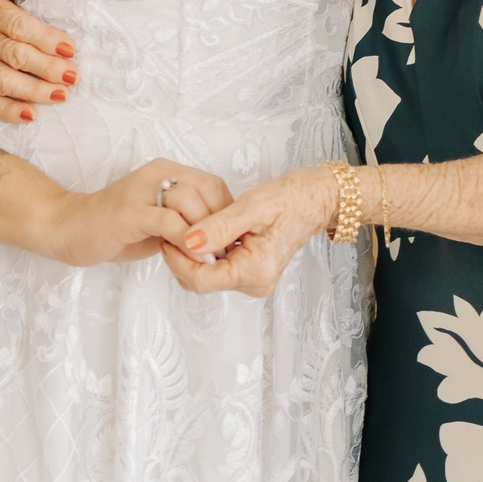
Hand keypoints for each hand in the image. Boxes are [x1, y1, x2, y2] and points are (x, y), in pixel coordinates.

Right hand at [0, 0, 79, 124]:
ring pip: (2, 81)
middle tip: (73, 76)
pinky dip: (7, 111)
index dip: (45, 39)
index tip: (69, 49)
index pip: (17, 25)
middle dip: (47, 68)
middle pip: (14, 55)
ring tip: (61, 95)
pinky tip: (31, 115)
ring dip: (33, 91)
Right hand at [40, 159, 232, 267]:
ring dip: (204, 234)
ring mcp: (141, 190)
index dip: (226, 213)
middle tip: (221, 253)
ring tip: (206, 259)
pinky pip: (169, 221)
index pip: (213, 184)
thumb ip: (183, 225)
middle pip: (208, 189)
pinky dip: (185, 241)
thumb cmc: (112, 229)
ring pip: (192, 201)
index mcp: (165, 172)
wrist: (65, 227)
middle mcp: (157, 173)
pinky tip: (186, 258)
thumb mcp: (156, 224)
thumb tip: (217, 243)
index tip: (227, 241)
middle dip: (220, 224)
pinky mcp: (129, 211)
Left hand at [165, 166, 342, 298]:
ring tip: (189, 227)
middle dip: (182, 258)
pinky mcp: (252, 272)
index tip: (166, 236)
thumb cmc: (291, 198)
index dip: (177, 260)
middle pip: (201, 282)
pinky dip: (206, 254)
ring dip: (193, 255)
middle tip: (173, 228)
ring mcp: (254, 280)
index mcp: (256, 271)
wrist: (316, 198)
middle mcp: (255, 283)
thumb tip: (188, 241)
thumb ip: (218, 226)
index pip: (201, 280)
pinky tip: (203, 233)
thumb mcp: (252, 206)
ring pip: (207, 277)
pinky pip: (218, 270)